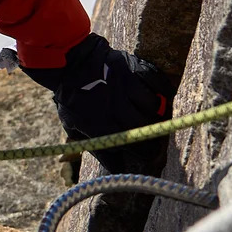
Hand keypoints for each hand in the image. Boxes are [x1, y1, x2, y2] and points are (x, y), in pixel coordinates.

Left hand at [22, 33, 174, 172]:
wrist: (69, 63)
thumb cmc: (72, 99)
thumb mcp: (75, 127)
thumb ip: (97, 148)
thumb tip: (117, 168)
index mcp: (103, 125)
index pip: (134, 147)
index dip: (147, 154)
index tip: (152, 156)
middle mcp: (117, 107)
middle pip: (148, 127)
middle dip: (155, 135)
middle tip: (157, 136)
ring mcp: (127, 87)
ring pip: (154, 106)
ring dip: (157, 111)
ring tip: (153, 114)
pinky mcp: (134, 68)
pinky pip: (158, 83)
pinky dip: (163, 90)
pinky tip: (160, 95)